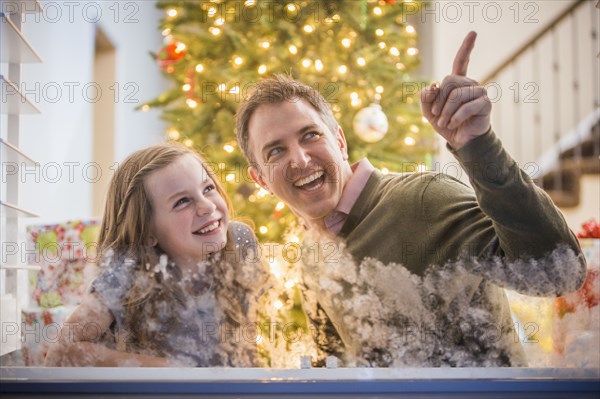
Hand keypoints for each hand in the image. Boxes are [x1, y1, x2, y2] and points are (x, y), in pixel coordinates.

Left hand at [420, 31, 490, 149]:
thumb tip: (433, 86)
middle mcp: (471, 84)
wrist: (460, 141)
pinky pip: (466, 107)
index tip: (474, 33)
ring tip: (444, 123)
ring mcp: (480, 92)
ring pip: (456, 95)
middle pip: (449, 81)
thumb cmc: (446, 124)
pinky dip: (455, 118)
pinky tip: (453, 125)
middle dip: (439, 100)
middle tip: (436, 116)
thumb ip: (425, 97)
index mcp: (458, 82)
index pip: (461, 62)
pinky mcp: (486, 104)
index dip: (467, 48)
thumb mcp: (428, 111)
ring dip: (446, 112)